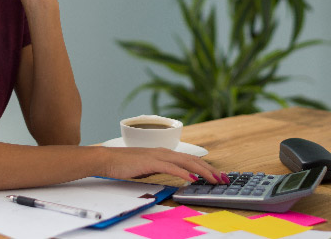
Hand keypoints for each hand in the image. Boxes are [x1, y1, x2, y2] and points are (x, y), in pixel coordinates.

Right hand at [99, 147, 226, 184]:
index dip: (206, 167)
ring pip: (186, 162)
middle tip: (224, 179)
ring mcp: (158, 156)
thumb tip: (177, 176)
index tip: (217, 175)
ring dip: (203, 171)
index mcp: (164, 153)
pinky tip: (192, 178)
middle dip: (210, 169)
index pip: (190, 159)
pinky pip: (171, 167)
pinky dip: (183, 172)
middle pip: (193, 159)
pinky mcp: (151, 162)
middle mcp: (164, 152)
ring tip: (214, 179)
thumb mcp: (148, 167)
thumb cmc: (125, 164)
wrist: (107, 159)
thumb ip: (163, 169)